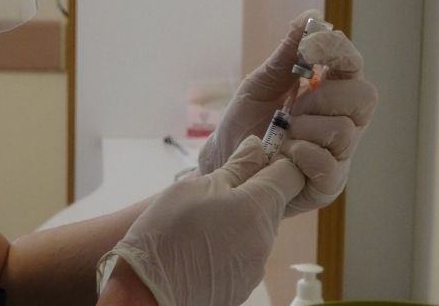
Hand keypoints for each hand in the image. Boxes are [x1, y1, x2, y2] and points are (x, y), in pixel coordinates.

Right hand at [97, 136, 304, 305]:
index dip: (275, 163)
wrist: (147, 292)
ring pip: (258, 230)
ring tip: (204, 224)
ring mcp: (257, 265)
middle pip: (273, 203)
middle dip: (252, 193)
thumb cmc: (168, 231)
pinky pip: (246, 255)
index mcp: (259, 207)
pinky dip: (231, 246)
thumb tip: (257, 148)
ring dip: (241, 220)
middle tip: (216, 193)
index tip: (251, 162)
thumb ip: (236, 167)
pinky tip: (203, 248)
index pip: (291, 175)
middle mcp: (266, 238)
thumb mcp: (198, 186)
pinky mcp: (244, 285)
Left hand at [198, 10, 377, 216]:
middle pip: (364, 97)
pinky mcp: (328, 184)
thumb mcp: (261, 83)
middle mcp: (342, 122)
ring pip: (345, 130)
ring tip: (282, 136)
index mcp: (330, 93)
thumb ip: (287, 53)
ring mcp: (338, 155)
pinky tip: (284, 155)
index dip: (338, 51)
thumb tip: (312, 16)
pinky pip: (330, 165)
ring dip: (305, 128)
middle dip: (322, 96)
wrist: (223, 164)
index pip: (353, 66)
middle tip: (292, 107)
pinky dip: (302, 154)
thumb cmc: (246, 123)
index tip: (309, 48)